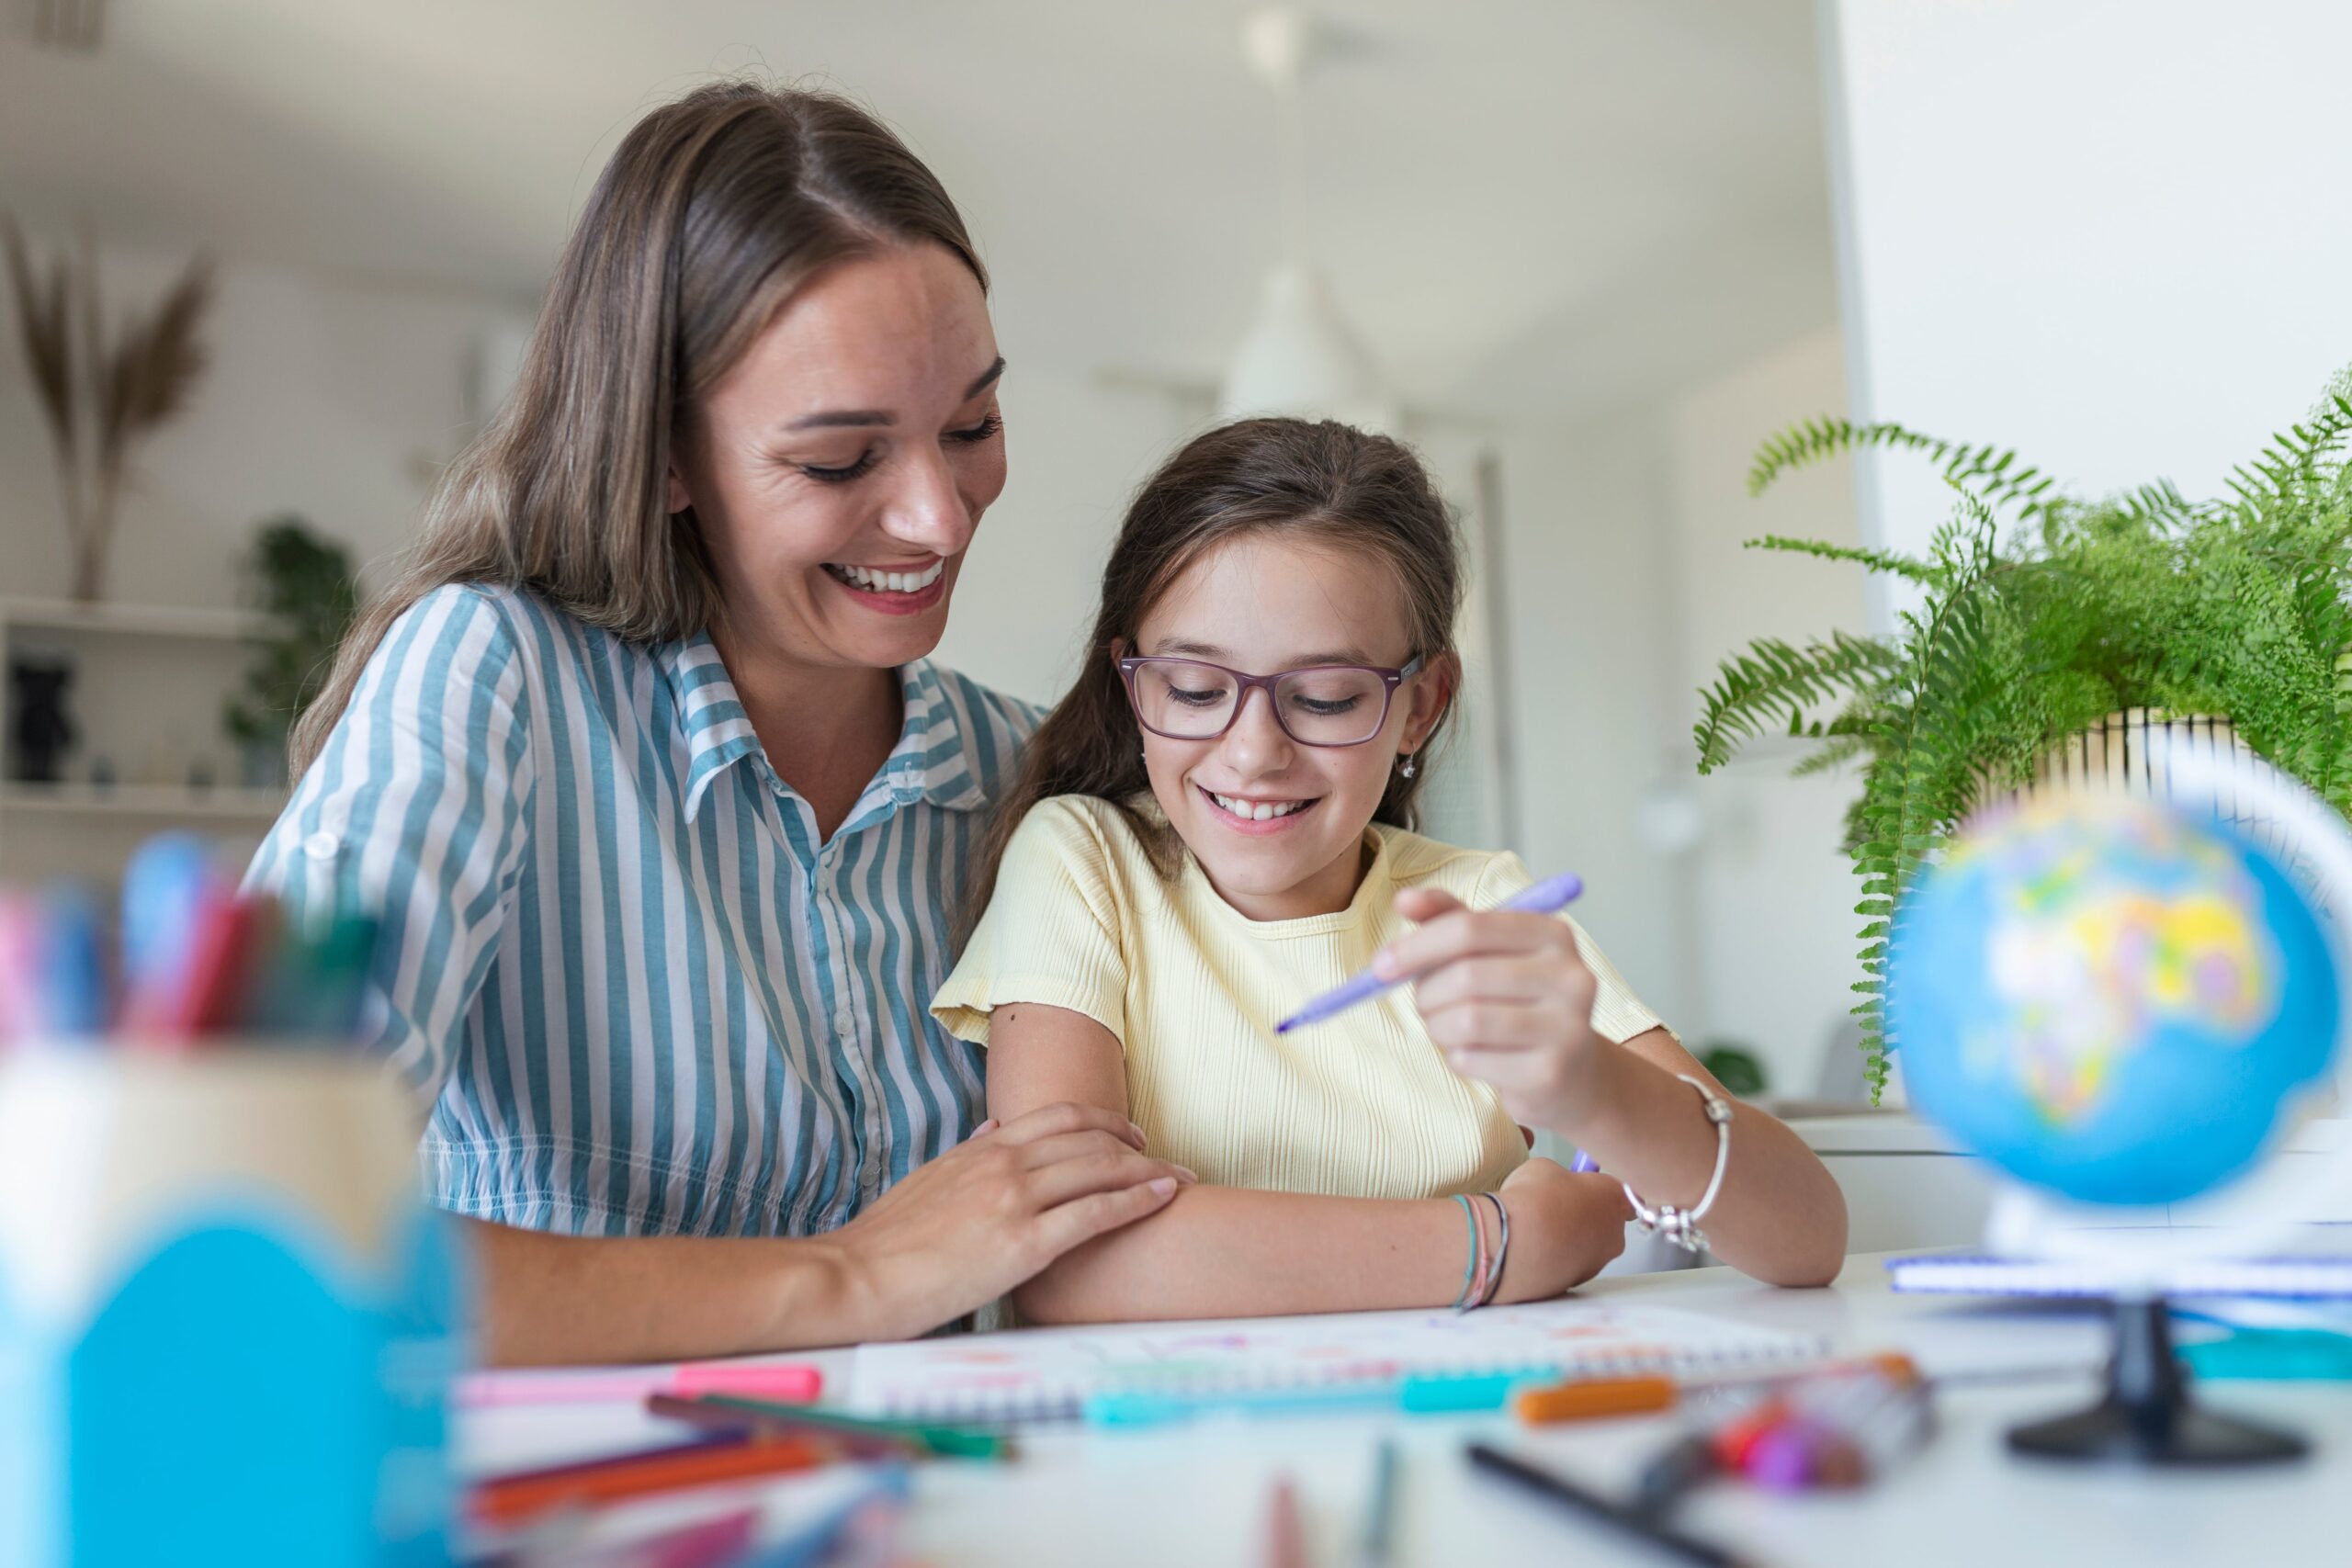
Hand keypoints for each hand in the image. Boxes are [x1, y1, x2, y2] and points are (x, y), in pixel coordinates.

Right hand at [828, 1102, 1195, 1338]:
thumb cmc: (885, 1243)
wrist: (856, 1277)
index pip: (1058, 1117)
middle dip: (1138, 1147)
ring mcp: (1015, 1200)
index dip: (1103, 1120)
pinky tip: (1164, 1199)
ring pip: (1101, 1169)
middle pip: (1090, 1139)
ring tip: (1181, 1178)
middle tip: (1167, 1159)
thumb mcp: (927, 1180)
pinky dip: (1137, 1201)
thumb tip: (996, 1126)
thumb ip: (968, 1153)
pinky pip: (1096, 1212)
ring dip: (1150, 1170)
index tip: (1130, 1132)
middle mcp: (1003, 1164)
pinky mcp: (1024, 1243)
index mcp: (980, 1149)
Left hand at [1384, 886, 1606, 1132]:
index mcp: (1553, 934)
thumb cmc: (1520, 1003)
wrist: (1573, 1074)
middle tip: (1424, 1005)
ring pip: (1465, 1020)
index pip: (1470, 928)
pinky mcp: (1552, 1072)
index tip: (1381, 967)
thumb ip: (1449, 920)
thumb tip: (1405, 900)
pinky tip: (1476, 1057)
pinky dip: (1457, 1058)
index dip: (1417, 946)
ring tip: (1448, 1029)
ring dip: (1438, 1027)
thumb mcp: (1490, 953)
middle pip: (1465, 975)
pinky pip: (1473, 1060)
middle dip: (1427, 994)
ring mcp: (1567, 1027)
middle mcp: (1571, 976)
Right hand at [1491, 1156, 1629, 1301]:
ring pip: (1587, 1246)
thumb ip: (1563, 1178)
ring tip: (1539, 1229)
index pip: (1625, 1193)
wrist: (1513, 1242)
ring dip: (1570, 1238)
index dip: (1602, 1190)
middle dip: (1585, 1215)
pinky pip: (1570, 1264)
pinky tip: (1535, 1248)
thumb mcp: (1546, 1169)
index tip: (1585, 1186)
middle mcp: (1615, 1233)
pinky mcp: (1578, 1282)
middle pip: (1607, 1222)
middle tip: (1557, 1206)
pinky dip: (1556, 1257)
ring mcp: (1598, 1261)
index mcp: (1614, 1198)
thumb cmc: (1534, 1203)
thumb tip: (1558, 1185)